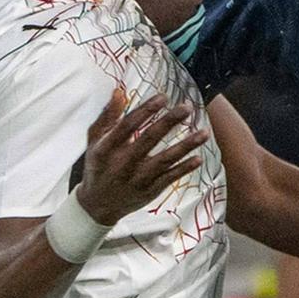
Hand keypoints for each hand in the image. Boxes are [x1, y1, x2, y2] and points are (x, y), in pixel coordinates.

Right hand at [78, 90, 209, 225]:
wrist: (98, 205)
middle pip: (149, 139)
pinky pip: (170, 177)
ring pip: (165, 160)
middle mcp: (123, 163)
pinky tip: (198, 158)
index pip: (128, 125)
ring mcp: (138, 178)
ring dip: (186, 145)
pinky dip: (184, 168)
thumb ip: (107, 117)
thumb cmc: (98, 166)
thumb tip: (119, 91)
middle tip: (186, 107)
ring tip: (204, 133)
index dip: (146, 110)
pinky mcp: (150, 190)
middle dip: (169, 122)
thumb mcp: (94, 141)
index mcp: (107, 148)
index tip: (163, 97)